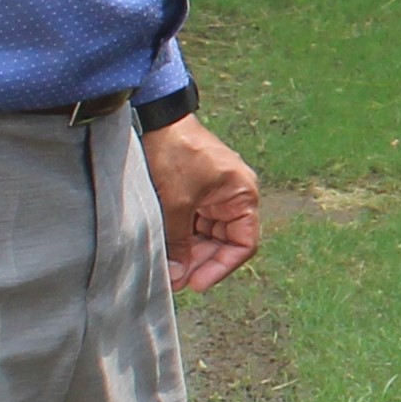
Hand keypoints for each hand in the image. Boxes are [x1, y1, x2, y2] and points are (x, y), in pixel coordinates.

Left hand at [147, 115, 260, 292]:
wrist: (156, 119)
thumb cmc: (176, 153)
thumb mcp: (178, 202)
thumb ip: (179, 242)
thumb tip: (178, 276)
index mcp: (242, 194)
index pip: (244, 243)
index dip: (222, 266)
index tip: (197, 282)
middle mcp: (233, 196)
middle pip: (224, 242)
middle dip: (201, 262)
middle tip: (177, 280)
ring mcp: (214, 194)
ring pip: (207, 235)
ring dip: (190, 252)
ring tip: (169, 268)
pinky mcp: (196, 192)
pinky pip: (194, 223)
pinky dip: (182, 237)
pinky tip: (166, 249)